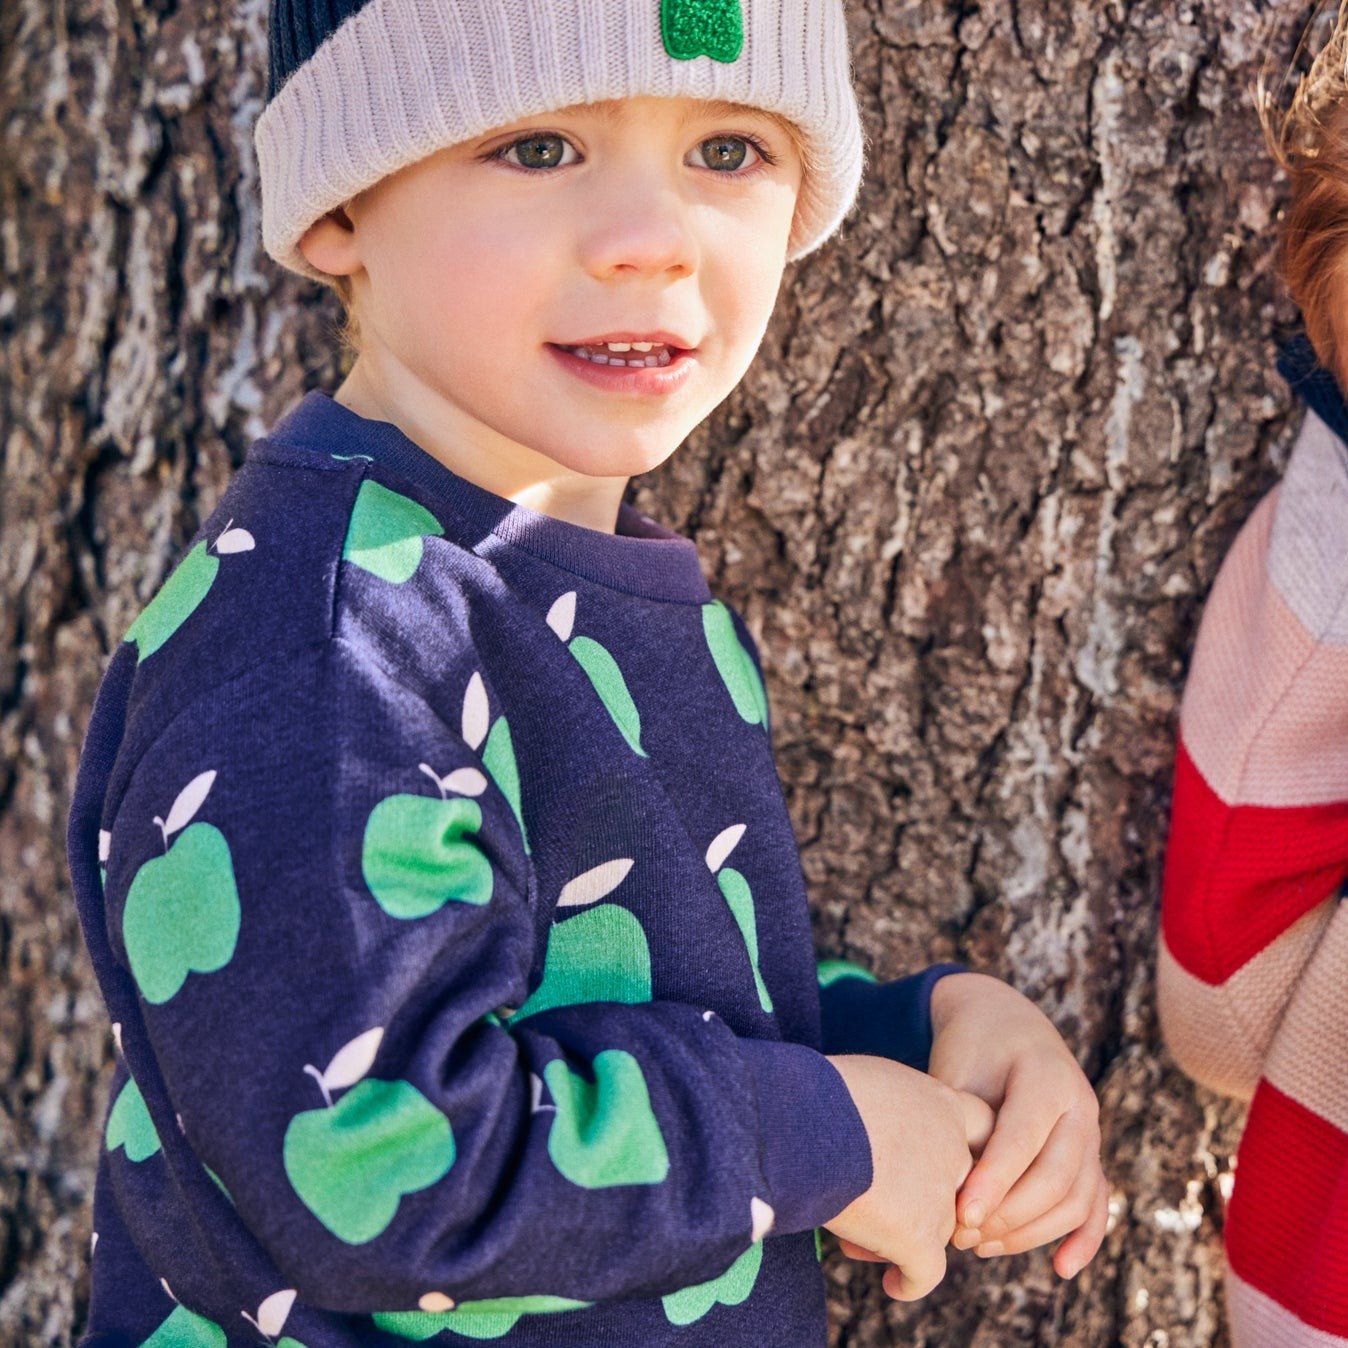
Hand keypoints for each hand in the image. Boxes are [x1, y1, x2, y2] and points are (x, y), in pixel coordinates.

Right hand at [823, 1053, 994, 1300]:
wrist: (798, 1121)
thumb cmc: (814, 1092)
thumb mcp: (866, 1082)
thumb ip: (890, 1107)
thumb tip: (871, 1128)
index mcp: (940, 1103)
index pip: (980, 1127)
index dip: (960, 1149)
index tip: (929, 1160)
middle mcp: (952, 1147)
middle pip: (959, 1185)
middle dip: (926, 1200)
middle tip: (887, 1206)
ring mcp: (939, 1194)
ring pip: (939, 1229)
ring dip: (905, 1238)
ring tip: (860, 1242)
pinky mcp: (918, 1236)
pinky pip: (925, 1273)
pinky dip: (910, 1282)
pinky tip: (893, 1283)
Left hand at [928, 971, 1108, 1278]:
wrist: (1003, 1020)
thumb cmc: (970, 1047)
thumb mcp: (955, 1072)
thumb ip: (944, 1124)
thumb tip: (911, 1191)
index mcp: (1044, 1074)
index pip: (1022, 1137)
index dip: (993, 1181)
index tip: (960, 1216)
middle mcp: (1078, 1103)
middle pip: (1056, 1175)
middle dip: (1008, 1214)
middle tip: (960, 1237)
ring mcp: (1091, 1130)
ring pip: (1076, 1196)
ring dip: (1031, 1232)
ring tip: (979, 1247)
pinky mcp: (1091, 1153)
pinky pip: (1096, 1200)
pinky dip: (1084, 1239)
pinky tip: (1061, 1270)